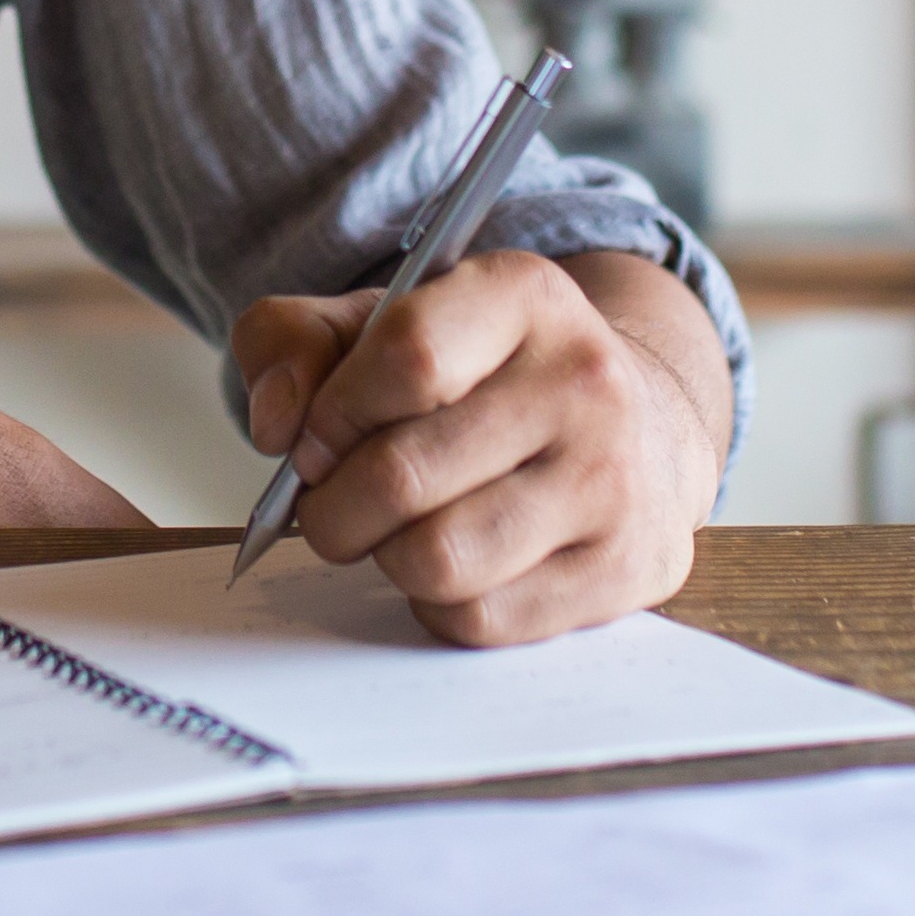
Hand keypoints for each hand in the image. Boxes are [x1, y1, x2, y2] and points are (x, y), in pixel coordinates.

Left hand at [227, 250, 727, 645]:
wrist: (638, 427)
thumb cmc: (487, 377)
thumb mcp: (384, 321)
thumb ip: (294, 341)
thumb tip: (276, 424)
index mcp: (525, 295)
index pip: (407, 358)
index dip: (333, 413)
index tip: (316, 438)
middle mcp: (586, 382)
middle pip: (403, 475)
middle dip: (335, 506)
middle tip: (335, 502)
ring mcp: (613, 482)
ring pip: (437, 561)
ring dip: (387, 558)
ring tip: (399, 530)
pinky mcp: (624, 570)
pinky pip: (480, 619)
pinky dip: (441, 603)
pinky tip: (459, 560)